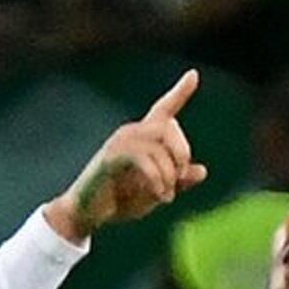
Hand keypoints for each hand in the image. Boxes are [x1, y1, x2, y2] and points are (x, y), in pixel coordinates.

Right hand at [43, 70, 208, 243]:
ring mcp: (119, 143)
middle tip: (181, 177)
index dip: (180, 92)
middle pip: (169, 126)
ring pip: (159, 145)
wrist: (86, 213)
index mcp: (144, 138)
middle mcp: (131, 133)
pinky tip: (159, 194)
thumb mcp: (157, 192)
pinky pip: (144, 159)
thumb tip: (202, 171)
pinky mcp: (111, 157)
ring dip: (169, 172)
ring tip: (166, 195)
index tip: (194, 74)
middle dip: (182, 151)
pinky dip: (157, 179)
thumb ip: (178, 182)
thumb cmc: (119, 200)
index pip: (164, 109)